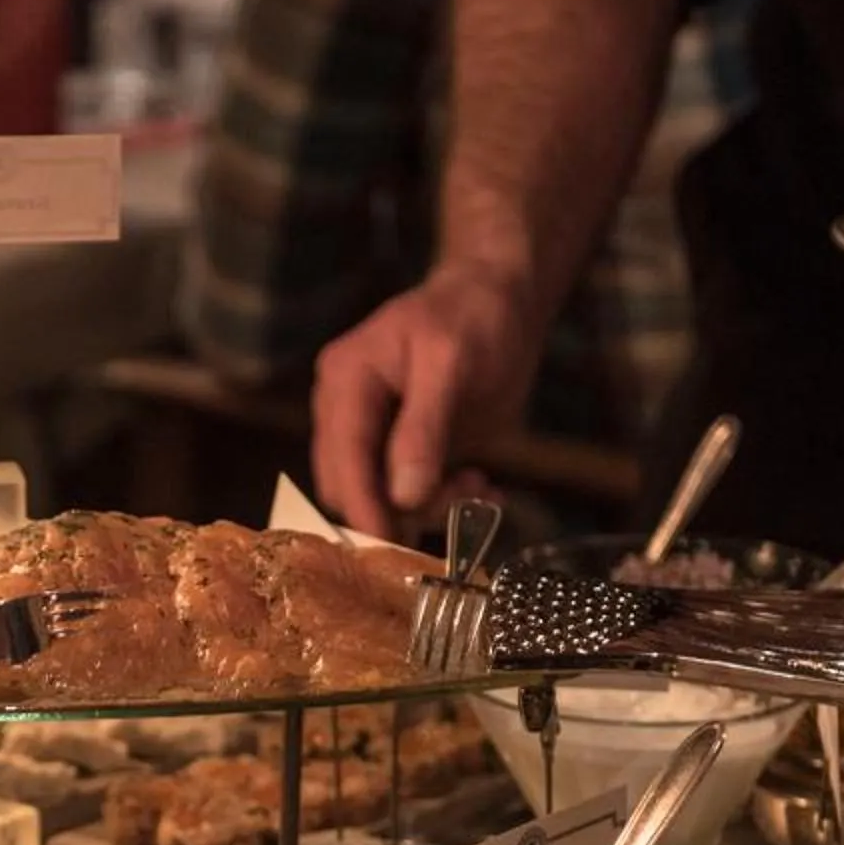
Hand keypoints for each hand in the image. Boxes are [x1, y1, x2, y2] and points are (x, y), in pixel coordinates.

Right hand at [309, 260, 542, 534]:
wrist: (501, 299)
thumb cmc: (474, 316)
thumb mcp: (450, 364)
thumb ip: (424, 429)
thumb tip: (403, 496)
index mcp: (347, 382)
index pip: (342, 459)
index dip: (363, 506)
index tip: (393, 546)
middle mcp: (347, 412)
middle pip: (349, 489)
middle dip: (398, 512)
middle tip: (457, 507)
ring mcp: (373, 434)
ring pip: (379, 500)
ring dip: (428, 509)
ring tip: (476, 487)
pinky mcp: (401, 451)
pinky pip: (408, 496)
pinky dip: (443, 503)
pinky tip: (479, 487)